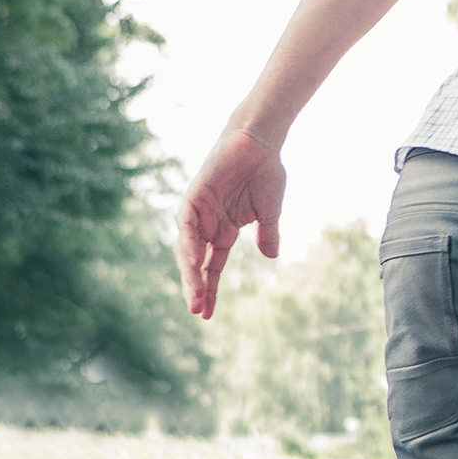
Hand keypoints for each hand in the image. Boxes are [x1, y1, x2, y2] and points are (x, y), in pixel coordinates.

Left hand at [177, 126, 286, 318]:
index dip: (210, 289)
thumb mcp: (269, 212)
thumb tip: (270, 256)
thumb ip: (268, 234)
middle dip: (197, 287)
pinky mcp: (194, 198)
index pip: (213, 266)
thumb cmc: (266, 173)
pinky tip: (192, 264)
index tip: (207, 315)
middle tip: (197, 312)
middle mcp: (207, 224)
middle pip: (196, 262)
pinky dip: (188, 245)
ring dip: (190, 273)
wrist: (260, 143)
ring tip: (195, 296)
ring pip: (188, 249)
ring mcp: (199, 212)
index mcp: (223, 230)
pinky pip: (187, 226)